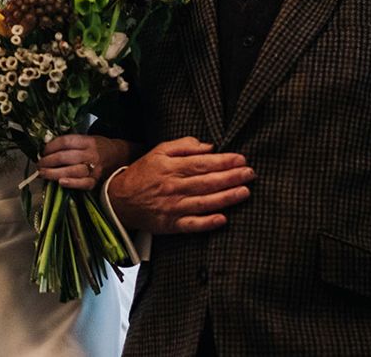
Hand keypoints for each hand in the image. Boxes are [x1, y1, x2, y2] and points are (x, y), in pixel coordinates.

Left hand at [37, 134, 139, 190]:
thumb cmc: (96, 147)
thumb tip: (46, 150)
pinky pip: (84, 184)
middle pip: (65, 157)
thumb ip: (70, 143)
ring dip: (54, 173)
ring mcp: (94, 168)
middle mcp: (91, 154)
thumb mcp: (86, 139)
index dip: (51, 147)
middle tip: (39, 165)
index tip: (43, 151)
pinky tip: (61, 183)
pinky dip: (72, 184)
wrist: (118, 156)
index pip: (66, 142)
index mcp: (87, 141)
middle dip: (48, 161)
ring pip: (72, 171)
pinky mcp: (96, 181)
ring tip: (43, 174)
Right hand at [107, 137, 253, 233]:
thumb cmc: (143, 173)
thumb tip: (209, 147)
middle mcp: (173, 187)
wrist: (120, 200)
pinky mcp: (171, 225)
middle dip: (231, 177)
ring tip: (245, 192)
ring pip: (204, 202)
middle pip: (207, 182)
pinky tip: (223, 219)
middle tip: (250, 173)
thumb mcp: (159, 151)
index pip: (202, 163)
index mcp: (170, 167)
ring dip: (226, 198)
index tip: (241, 159)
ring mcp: (173, 207)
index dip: (223, 161)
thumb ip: (183, 146)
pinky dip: (207, 223)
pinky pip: (192, 225)